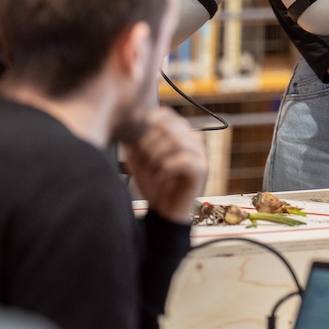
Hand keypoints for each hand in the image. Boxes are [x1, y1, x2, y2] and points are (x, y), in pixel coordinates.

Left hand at [124, 107, 207, 224]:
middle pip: (171, 127)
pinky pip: (184, 160)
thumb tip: (126, 129)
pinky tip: (159, 177)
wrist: (165, 213)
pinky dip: (166, 167)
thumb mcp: (139, 163)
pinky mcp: (202, 170)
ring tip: (151, 169)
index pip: (168, 115)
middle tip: (143, 158)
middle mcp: (193, 141)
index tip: (138, 136)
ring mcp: (200, 155)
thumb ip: (134, 145)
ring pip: (178, 141)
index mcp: (180, 135)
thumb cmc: (154, 187)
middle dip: (150, 142)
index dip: (151, 121)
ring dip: (158, 155)